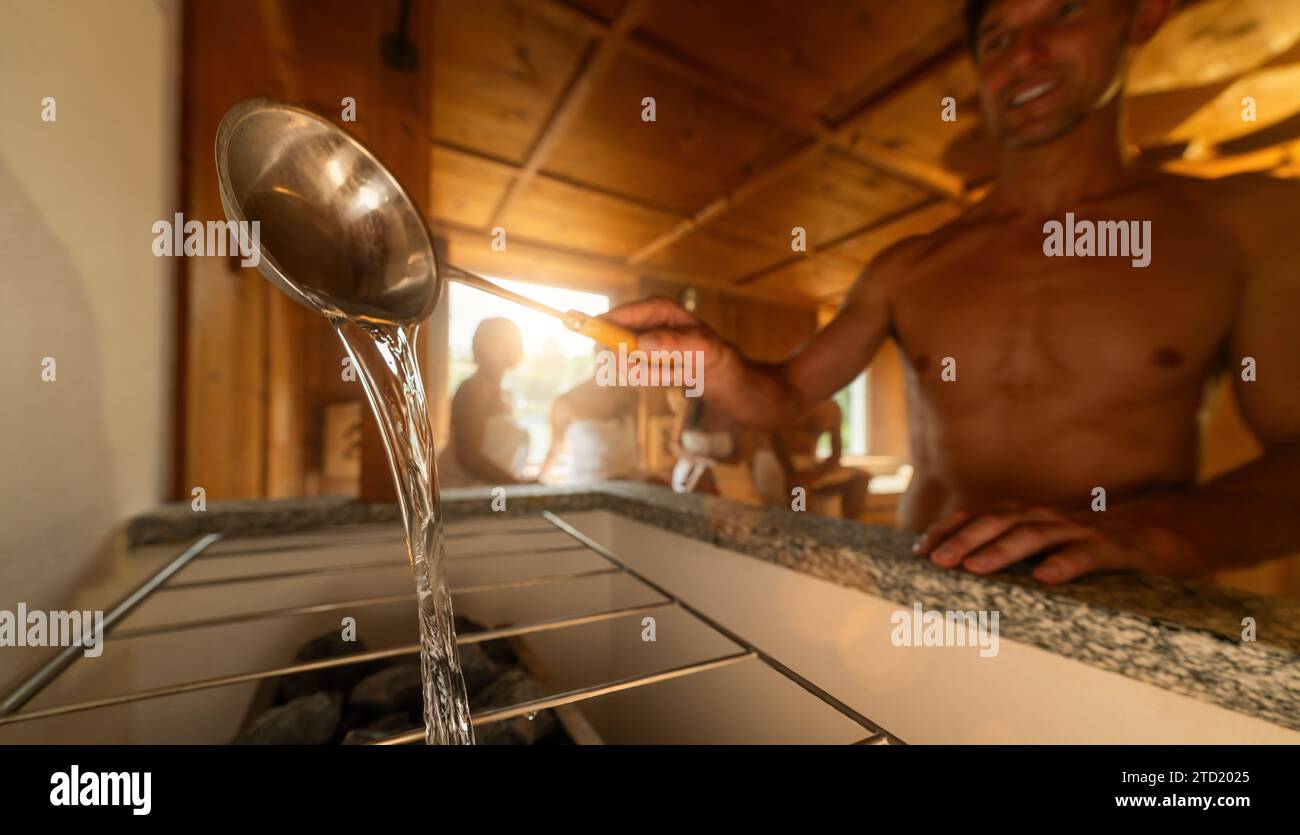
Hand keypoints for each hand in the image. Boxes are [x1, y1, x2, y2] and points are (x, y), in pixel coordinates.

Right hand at [601, 296, 740, 381]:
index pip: (618, 315)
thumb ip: (673, 343)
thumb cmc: (708, 349)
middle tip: (658, 374)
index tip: (605, 352)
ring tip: (673, 373)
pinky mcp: (634, 354)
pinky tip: (667, 374)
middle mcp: (641, 320)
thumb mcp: (699, 346)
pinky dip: (648, 378)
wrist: (710, 365)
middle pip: (610, 341)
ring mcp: (635, 337)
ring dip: (646, 374)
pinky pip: (629, 372)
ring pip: (620, 362)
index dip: (604, 330)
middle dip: (632, 364)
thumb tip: (641, 343)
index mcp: (655, 308)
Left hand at [911, 501, 1203, 582]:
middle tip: (937, 561)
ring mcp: (1080, 530)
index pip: (980, 516)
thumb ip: (1007, 549)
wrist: (1156, 534)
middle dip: (964, 539)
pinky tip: (1046, 577)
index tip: (919, 549)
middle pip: (999, 522)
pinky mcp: (1112, 548)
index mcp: (1029, 516)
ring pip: (1035, 535)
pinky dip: (1065, 563)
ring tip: (975, 568)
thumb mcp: (1042, 542)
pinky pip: (1087, 555)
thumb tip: (957, 565)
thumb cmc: (1088, 544)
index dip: (949, 529)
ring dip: (1001, 550)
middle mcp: (1048, 517)